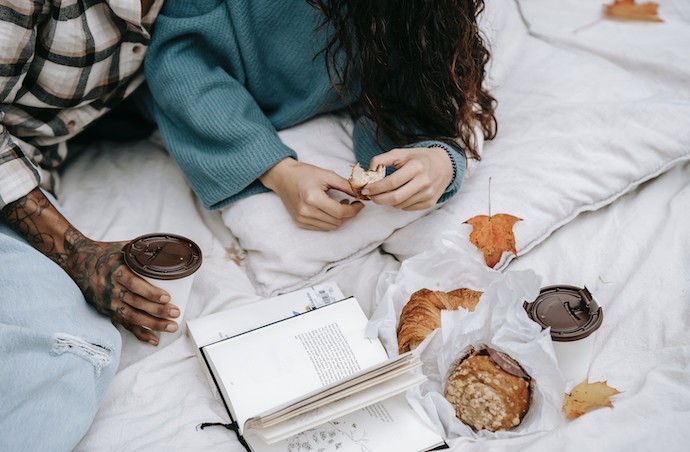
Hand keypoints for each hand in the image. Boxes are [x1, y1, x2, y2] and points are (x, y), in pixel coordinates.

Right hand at [0, 188, 177, 344]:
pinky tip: (154, 339)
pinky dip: (140, 333)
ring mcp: (107, 302)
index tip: (167, 297)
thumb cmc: (106, 253)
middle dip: (157, 310)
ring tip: (172, 326)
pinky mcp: (107, 311)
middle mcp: (109, 288)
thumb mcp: (122, 248)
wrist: (77, 263)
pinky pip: (124, 324)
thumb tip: (170, 250)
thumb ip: (143, 251)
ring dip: (153, 324)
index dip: (149, 292)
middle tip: (176, 313)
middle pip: (135, 303)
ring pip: (132, 316)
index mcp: (114, 270)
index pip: (133, 284)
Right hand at [260, 158, 364, 230]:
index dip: (354, 210)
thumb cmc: (304, 173)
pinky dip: (330, 221)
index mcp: (312, 198)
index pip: (340, 212)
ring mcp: (302, 219)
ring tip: (340, 205)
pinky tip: (330, 210)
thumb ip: (346, 185)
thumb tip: (361, 194)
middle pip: (337, 221)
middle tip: (351, 202)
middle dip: (348, 214)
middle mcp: (306, 211)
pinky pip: (321, 227)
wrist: (282, 177)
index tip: (360, 203)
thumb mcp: (327, 175)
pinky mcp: (299, 222)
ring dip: (339, 218)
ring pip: (331, 227)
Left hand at [362, 147, 452, 209]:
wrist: (444, 165)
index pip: (392, 182)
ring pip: (400, 205)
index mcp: (416, 167)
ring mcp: (428, 194)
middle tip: (370, 196)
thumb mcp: (400, 153)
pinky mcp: (430, 202)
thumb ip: (382, 159)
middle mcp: (424, 182)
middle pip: (395, 198)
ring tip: (384, 194)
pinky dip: (398, 204)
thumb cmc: (418, 158)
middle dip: (378, 199)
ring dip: (387, 201)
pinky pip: (407, 208)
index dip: (376, 188)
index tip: (366, 189)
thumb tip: (369, 171)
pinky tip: (398, 195)